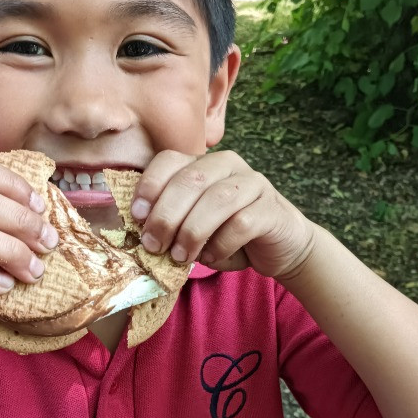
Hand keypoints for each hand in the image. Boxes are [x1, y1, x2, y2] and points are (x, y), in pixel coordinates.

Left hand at [131, 150, 316, 279]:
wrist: (279, 246)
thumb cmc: (229, 235)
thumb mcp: (193, 225)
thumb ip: (171, 221)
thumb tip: (139, 234)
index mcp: (202, 164)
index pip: (169, 160)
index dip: (150, 185)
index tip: (138, 216)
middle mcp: (227, 165)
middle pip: (191, 180)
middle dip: (167, 215)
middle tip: (154, 245)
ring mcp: (253, 183)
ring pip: (216, 199)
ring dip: (192, 232)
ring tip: (180, 257)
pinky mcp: (271, 208)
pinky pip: (242, 223)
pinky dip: (221, 244)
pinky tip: (212, 257)